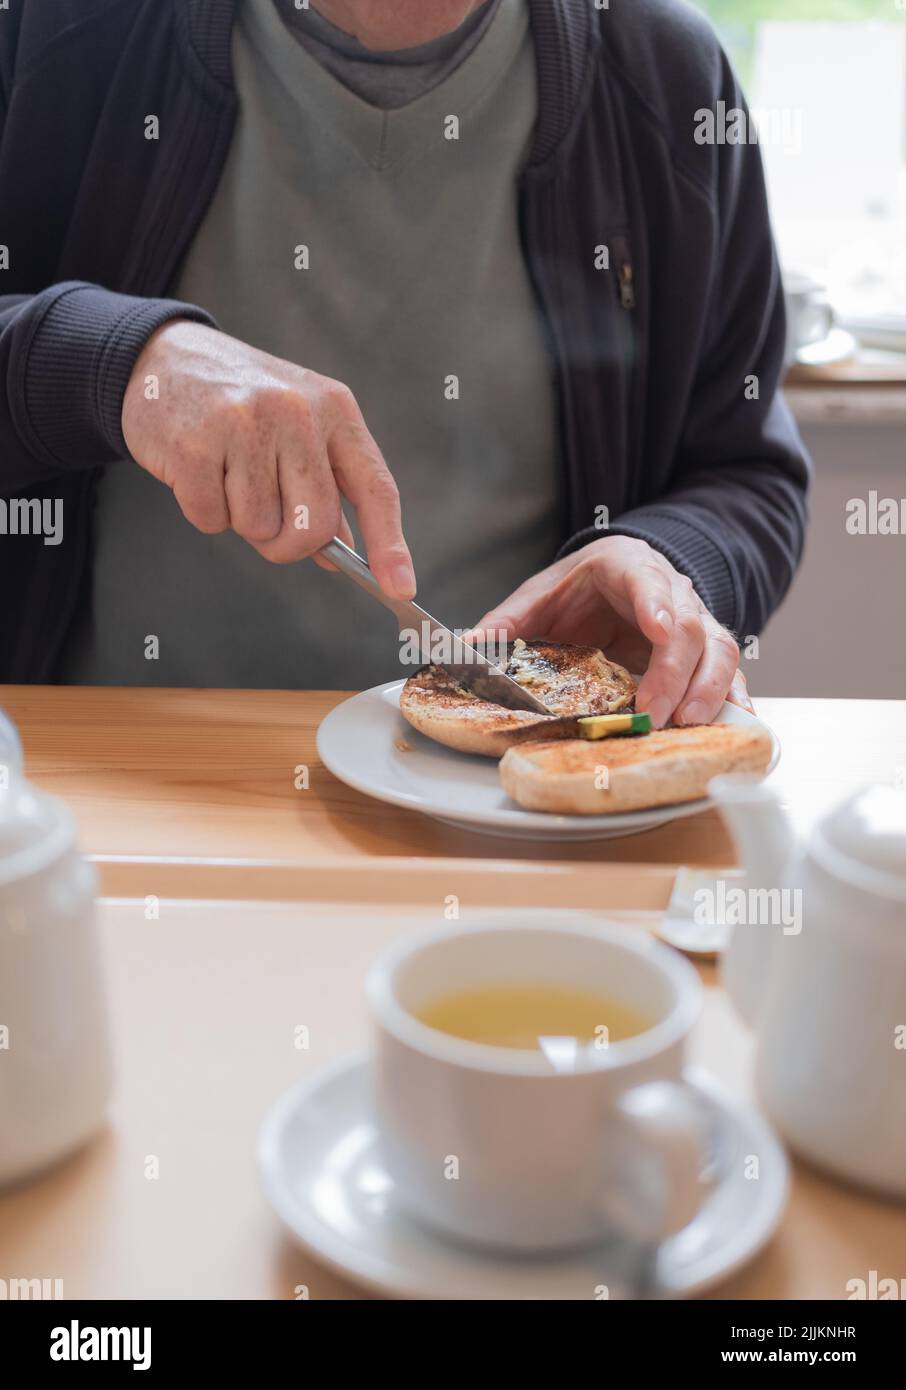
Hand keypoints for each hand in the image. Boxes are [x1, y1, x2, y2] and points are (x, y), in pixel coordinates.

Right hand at [121, 320, 414, 597]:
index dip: (390, 545)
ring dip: (239, 519)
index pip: (375, 489)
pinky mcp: (195, 443)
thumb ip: (325, 488)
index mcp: (335, 409)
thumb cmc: (239, 403)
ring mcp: (245, 424)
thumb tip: (341, 556)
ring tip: (226, 473)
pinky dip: (203, 510)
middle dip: (288, 543)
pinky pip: (211, 520)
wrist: (161, 359)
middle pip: (314, 526)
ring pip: (259, 528)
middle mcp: (297, 411)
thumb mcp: (297, 429)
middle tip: (265, 519)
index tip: (400, 590)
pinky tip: (197, 470)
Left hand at [469, 536, 752, 726]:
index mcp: (627, 566)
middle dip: (675, 673)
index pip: (648, 580)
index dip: (657, 604)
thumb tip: (465, 647)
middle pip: (689, 627)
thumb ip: (505, 623)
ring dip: (707, 690)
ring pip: (718, 649)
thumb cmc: (576, 590)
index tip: (660, 630)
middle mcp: (672, 591)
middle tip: (654, 713)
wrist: (612, 578)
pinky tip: (739, 725)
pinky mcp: (704, 654)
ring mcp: (694, 622)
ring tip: (686, 725)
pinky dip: (733, 700)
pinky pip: (728, 673)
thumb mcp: (537, 597)